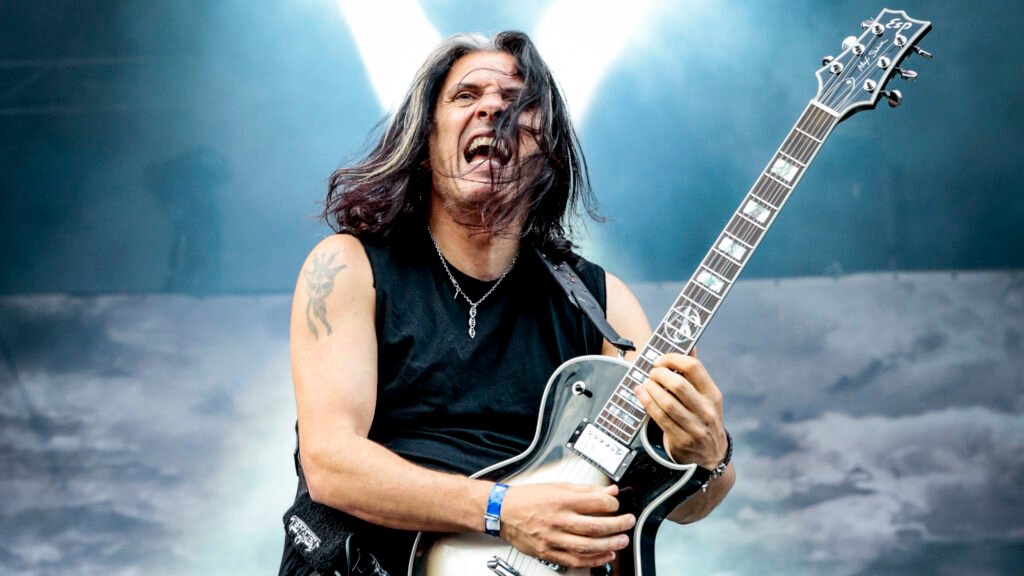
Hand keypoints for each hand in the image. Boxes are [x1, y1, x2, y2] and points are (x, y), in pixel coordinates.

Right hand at [498, 483, 635, 568]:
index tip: (617, 505)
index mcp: (561, 500)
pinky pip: (575, 560)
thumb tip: (608, 492)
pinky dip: (593, 560)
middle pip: (596, 527)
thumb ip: (585, 490)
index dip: (613, 505)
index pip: (596, 503)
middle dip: (618, 526)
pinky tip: (605, 556)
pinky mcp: (549, 552)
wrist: (502, 512)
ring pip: (588, 546)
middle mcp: (558, 520)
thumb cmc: (527, 498)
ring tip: (621, 541)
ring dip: (610, 545)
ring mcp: (553, 539)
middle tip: (628, 523)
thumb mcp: (558, 486)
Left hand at [636, 350, 726, 469]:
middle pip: (678, 385)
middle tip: (651, 373)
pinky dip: (647, 403)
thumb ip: (696, 374)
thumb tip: (690, 346)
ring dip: (651, 389)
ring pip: (667, 403)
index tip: (661, 360)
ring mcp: (695, 427)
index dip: (673, 359)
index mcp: (713, 395)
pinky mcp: (681, 439)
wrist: (712, 456)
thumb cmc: (705, 419)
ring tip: (645, 383)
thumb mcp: (707, 397)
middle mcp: (706, 410)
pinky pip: (660, 418)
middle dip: (659, 375)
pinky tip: (641, 394)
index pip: (694, 368)